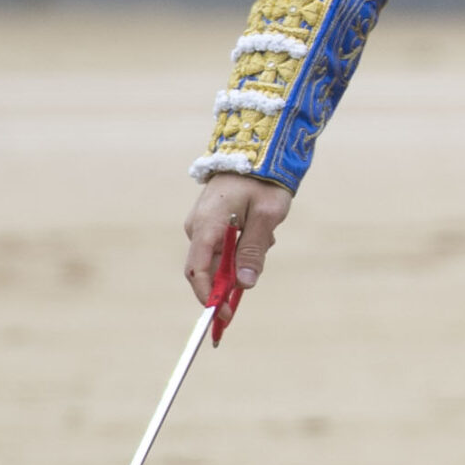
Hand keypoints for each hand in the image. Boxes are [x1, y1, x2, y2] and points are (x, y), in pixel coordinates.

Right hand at [183, 175, 292, 307]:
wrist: (257, 149)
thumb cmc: (265, 181)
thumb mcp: (267, 217)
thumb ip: (253, 251)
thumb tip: (244, 285)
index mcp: (207, 225)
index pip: (198, 271)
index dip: (209, 296)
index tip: (222, 315)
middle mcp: (198, 226)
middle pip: (205, 269)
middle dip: (228, 283)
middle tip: (251, 286)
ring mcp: (201, 223)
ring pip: (218, 258)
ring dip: (242, 259)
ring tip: (266, 235)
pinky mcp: (210, 221)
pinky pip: (222, 246)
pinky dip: (241, 248)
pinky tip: (261, 231)